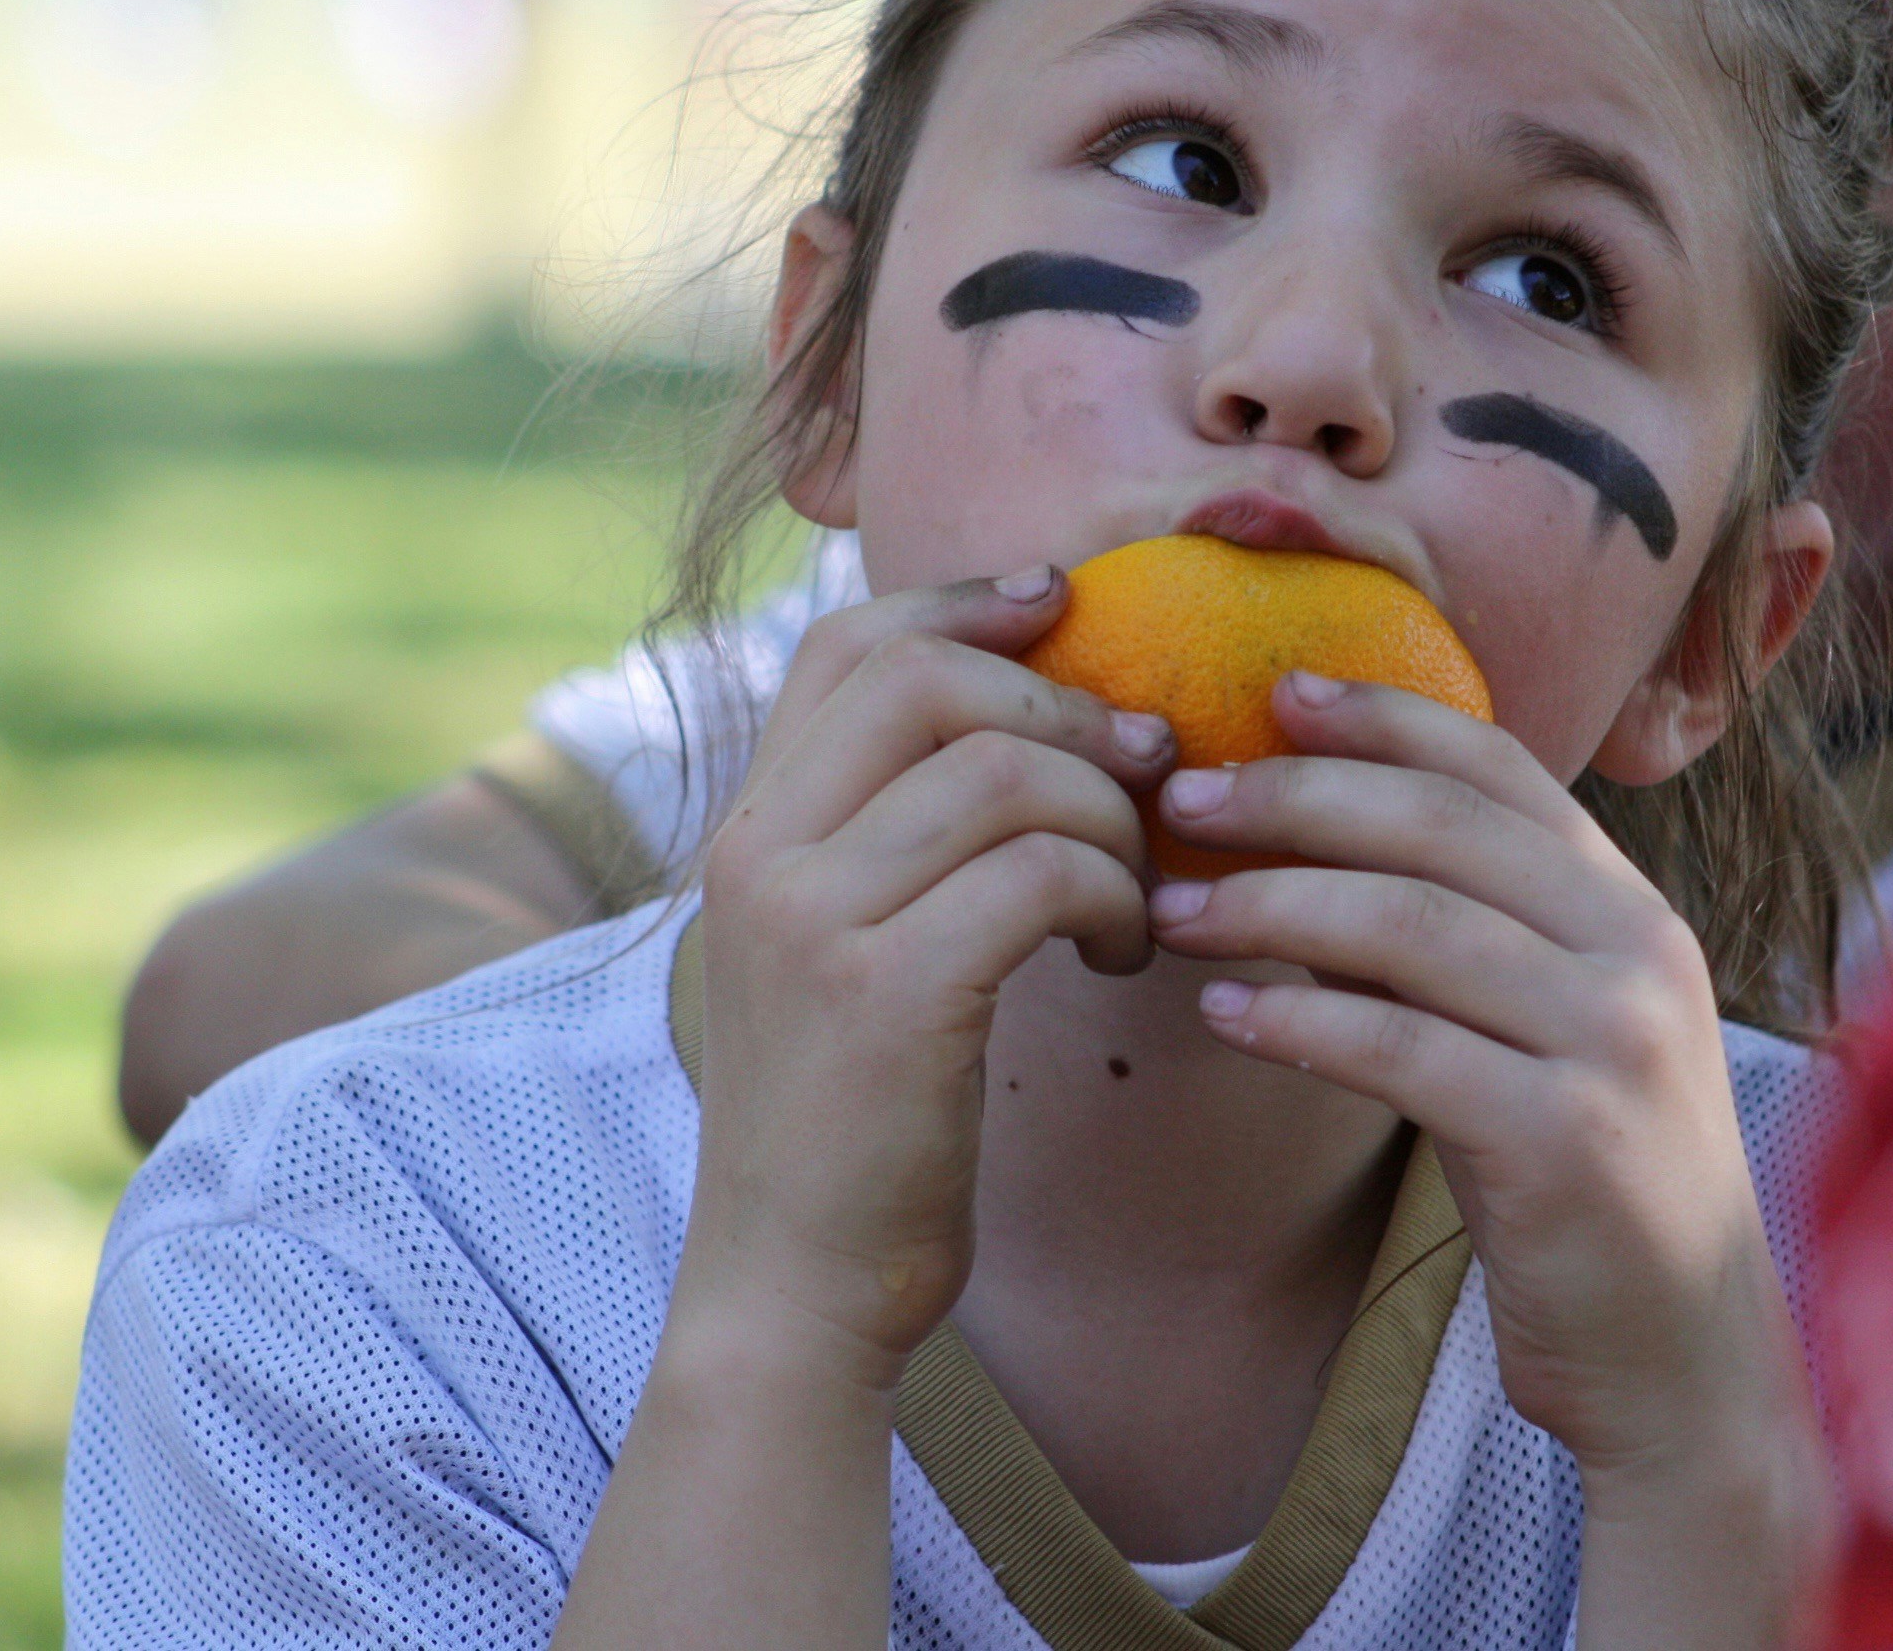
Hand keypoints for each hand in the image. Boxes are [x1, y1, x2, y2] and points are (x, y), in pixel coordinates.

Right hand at [680, 568, 1177, 1384]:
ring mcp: (812, 921)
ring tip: (1134, 897)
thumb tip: (1021, 722)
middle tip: (1145, 772)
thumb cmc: (849, 1124)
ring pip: (1004, 772)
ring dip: (1109, 819)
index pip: (847, 644)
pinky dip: (1114, 896)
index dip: (968, 604)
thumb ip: (883, 838)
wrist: (794, 1289)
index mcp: (747, 831)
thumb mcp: (836, 953)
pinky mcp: (886, 994)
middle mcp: (759, 854)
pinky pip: (1043, 872)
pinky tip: (1122, 956)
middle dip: (1066, 707)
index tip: (1066, 605)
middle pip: (930, 680)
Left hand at [1142, 673, 1824, 1640]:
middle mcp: (1640, 953)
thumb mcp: (1529, 1033)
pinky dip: (1297, 1022)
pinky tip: (1220, 1014)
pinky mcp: (1567, 1140)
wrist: (1681, 1359)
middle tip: (1182, 797)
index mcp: (1631, 909)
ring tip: (1170, 907)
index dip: (1384, 715)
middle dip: (1297, 797)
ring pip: (1412, 926)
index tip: (1273, 691)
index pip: (1500, 765)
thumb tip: (1295, 847)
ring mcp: (1614, 1044)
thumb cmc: (1578, 1184)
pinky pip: (1404, 1049)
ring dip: (1271, 905)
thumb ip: (1446, 938)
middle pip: (1440, 827)